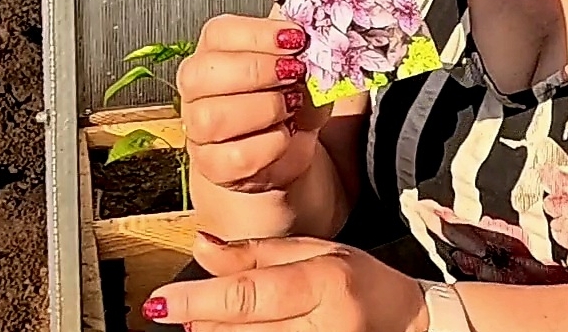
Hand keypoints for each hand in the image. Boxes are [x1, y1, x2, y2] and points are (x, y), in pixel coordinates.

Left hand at [142, 233, 428, 331]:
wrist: (407, 324)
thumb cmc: (362, 283)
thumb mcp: (314, 250)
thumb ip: (254, 253)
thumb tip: (200, 244)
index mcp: (324, 283)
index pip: (250, 295)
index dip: (199, 300)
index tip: (160, 302)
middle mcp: (323, 327)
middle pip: (240, 330)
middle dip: (201, 319)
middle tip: (180, 308)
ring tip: (210, 321)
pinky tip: (231, 331)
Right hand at [178, 14, 331, 195]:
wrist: (285, 150)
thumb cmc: (291, 101)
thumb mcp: (303, 64)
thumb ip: (301, 41)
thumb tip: (314, 17)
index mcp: (215, 52)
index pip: (218, 33)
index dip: (258, 34)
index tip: (296, 38)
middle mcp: (198, 89)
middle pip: (203, 73)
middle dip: (258, 71)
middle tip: (294, 73)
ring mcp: (199, 129)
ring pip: (213, 116)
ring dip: (264, 108)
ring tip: (290, 105)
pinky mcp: (214, 165)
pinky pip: (236, 155)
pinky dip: (271, 144)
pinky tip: (285, 135)